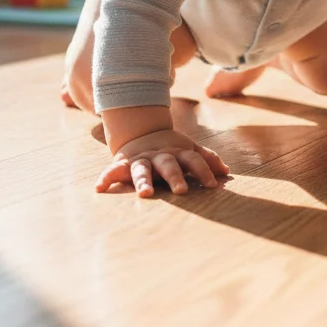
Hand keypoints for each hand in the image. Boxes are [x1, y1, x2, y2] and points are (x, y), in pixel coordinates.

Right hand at [95, 128, 229, 196]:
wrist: (141, 133)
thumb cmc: (170, 149)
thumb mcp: (188, 149)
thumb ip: (206, 159)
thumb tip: (227, 172)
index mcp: (178, 152)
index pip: (193, 159)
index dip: (204, 170)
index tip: (213, 185)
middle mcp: (160, 155)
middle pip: (169, 164)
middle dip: (175, 176)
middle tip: (181, 191)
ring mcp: (141, 159)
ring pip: (142, 169)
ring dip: (143, 180)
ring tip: (145, 194)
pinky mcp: (123, 163)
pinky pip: (113, 170)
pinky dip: (106, 177)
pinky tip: (99, 187)